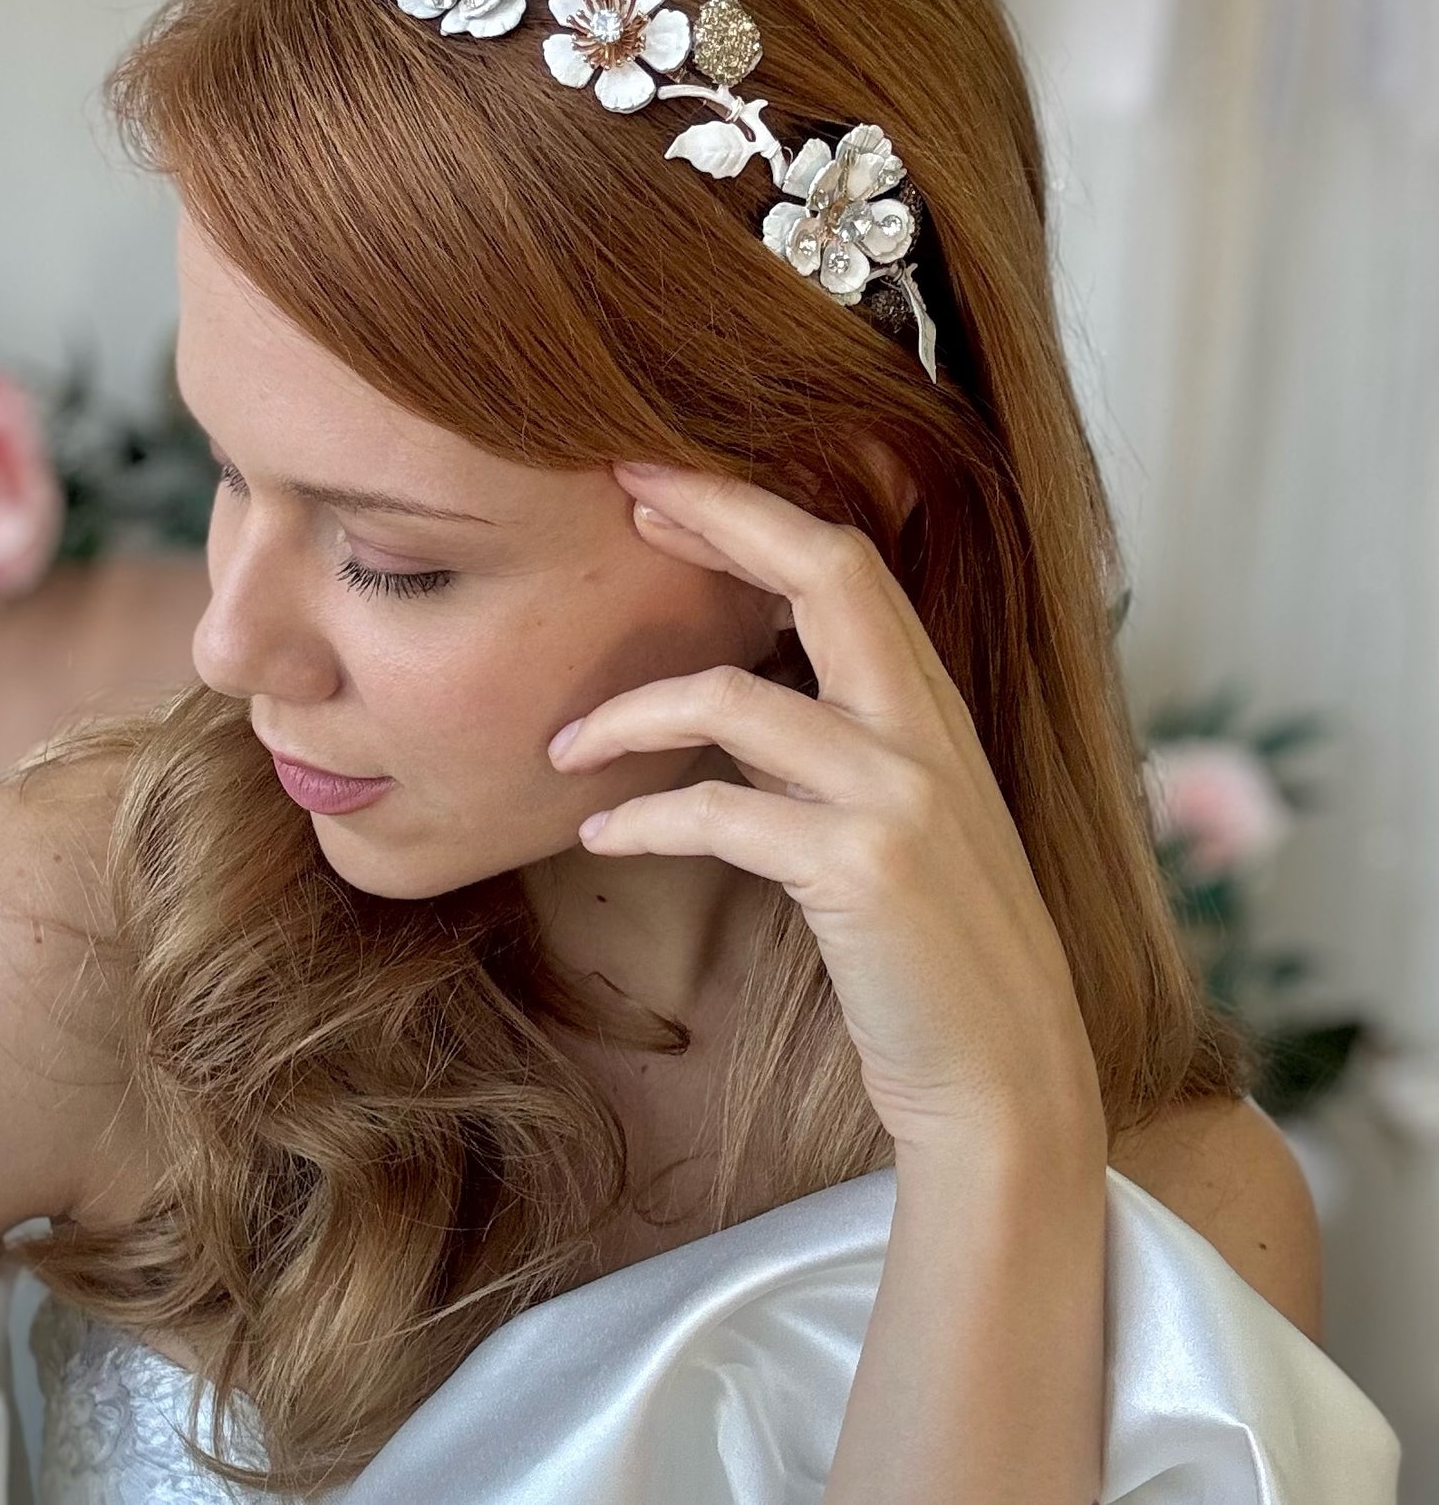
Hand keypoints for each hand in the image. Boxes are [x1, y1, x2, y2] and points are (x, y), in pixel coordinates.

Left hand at [546, 461, 1105, 1161]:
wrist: (1003, 1078)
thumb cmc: (931, 952)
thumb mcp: (902, 819)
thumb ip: (839, 744)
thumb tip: (731, 688)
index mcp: (932, 710)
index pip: (845, 564)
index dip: (751, 511)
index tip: (662, 486)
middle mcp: (927, 732)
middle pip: (826, 571)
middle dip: (717, 516)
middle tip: (622, 494)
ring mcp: (901, 796)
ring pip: (735, 698)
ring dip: (628, 713)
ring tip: (561, 745)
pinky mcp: (864, 870)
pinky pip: (717, 813)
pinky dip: (642, 819)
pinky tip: (601, 839)